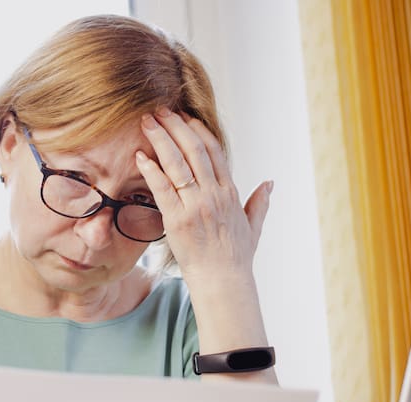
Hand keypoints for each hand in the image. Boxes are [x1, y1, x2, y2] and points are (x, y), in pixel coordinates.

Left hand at [135, 108, 271, 283]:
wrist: (223, 282)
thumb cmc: (235, 257)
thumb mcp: (253, 227)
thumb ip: (259, 202)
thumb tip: (269, 183)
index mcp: (230, 192)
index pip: (214, 151)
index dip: (198, 130)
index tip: (185, 117)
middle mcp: (213, 194)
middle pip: (193, 149)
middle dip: (176, 126)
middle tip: (160, 110)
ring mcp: (196, 205)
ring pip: (177, 163)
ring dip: (161, 139)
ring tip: (147, 122)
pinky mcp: (177, 220)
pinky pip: (162, 189)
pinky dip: (151, 170)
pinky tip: (141, 156)